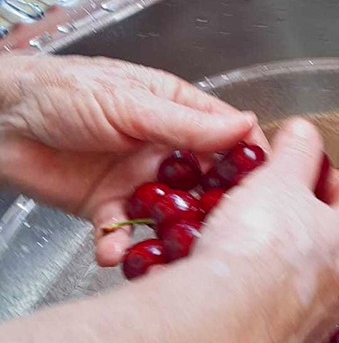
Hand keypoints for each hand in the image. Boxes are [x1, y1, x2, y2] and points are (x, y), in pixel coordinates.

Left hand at [0, 55, 258, 262]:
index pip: (228, 135)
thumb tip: (247, 127)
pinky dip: (123, 245)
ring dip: (171, 233)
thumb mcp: (132, 104)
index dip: (251, 160)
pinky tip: (117, 251)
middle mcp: (164, 147)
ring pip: (170, 213)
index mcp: (178, 111)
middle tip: (226, 230)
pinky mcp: (106, 205)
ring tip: (171, 250)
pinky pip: (125, 231)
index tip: (270, 186)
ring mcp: (137, 179)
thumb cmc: (63, 91)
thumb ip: (187, 124)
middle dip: (217, 207)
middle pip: (206, 182)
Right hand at [194, 118, 338, 342]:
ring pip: (307, 281)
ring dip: (284, 262)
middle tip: (273, 205)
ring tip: (247, 245)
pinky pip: (277, 314)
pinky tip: (234, 288)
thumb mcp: (276, 181)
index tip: (306, 170)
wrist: (220, 325)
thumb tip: (304, 132)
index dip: (330, 177)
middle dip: (306, 220)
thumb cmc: (257, 248)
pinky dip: (261, 298)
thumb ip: (295, 153)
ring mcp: (318, 323)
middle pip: (334, 242)